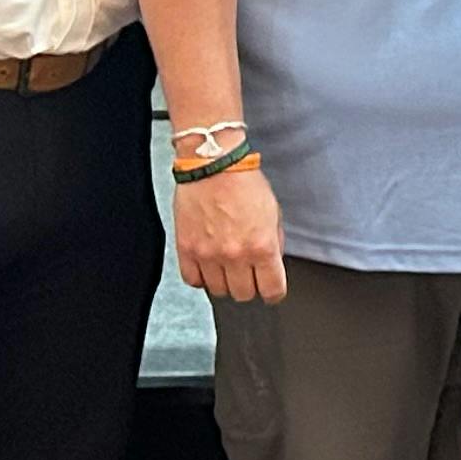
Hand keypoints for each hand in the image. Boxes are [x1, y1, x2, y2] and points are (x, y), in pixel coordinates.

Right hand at [175, 162, 288, 305]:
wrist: (213, 164)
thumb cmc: (244, 182)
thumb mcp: (274, 212)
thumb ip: (274, 242)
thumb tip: (271, 264)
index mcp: (262, 246)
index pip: (272, 291)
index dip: (273, 291)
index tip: (271, 288)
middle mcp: (235, 255)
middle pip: (244, 295)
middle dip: (249, 285)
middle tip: (248, 272)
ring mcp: (208, 255)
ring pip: (218, 291)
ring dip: (224, 281)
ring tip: (226, 265)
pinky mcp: (186, 249)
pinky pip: (193, 280)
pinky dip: (201, 277)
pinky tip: (207, 264)